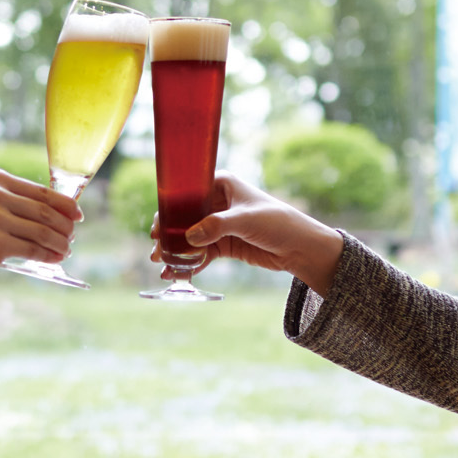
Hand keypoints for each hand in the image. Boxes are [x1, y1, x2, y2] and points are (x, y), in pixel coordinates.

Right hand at [0, 169, 80, 290]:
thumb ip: (13, 201)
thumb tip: (57, 212)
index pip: (40, 190)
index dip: (65, 204)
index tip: (78, 214)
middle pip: (45, 211)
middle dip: (65, 225)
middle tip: (72, 236)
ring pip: (42, 231)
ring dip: (60, 242)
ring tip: (66, 249)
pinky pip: (32, 250)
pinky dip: (48, 255)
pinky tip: (54, 259)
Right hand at [149, 171, 344, 294]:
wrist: (300, 247)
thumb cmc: (278, 222)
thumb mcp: (246, 220)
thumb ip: (216, 227)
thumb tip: (189, 238)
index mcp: (221, 184)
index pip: (187, 192)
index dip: (169, 209)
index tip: (157, 227)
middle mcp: (216, 202)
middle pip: (184, 217)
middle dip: (168, 235)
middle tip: (157, 251)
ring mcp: (219, 224)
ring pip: (189, 237)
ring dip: (176, 251)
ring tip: (162, 266)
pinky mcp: (224, 243)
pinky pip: (201, 252)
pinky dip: (189, 262)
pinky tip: (177, 274)